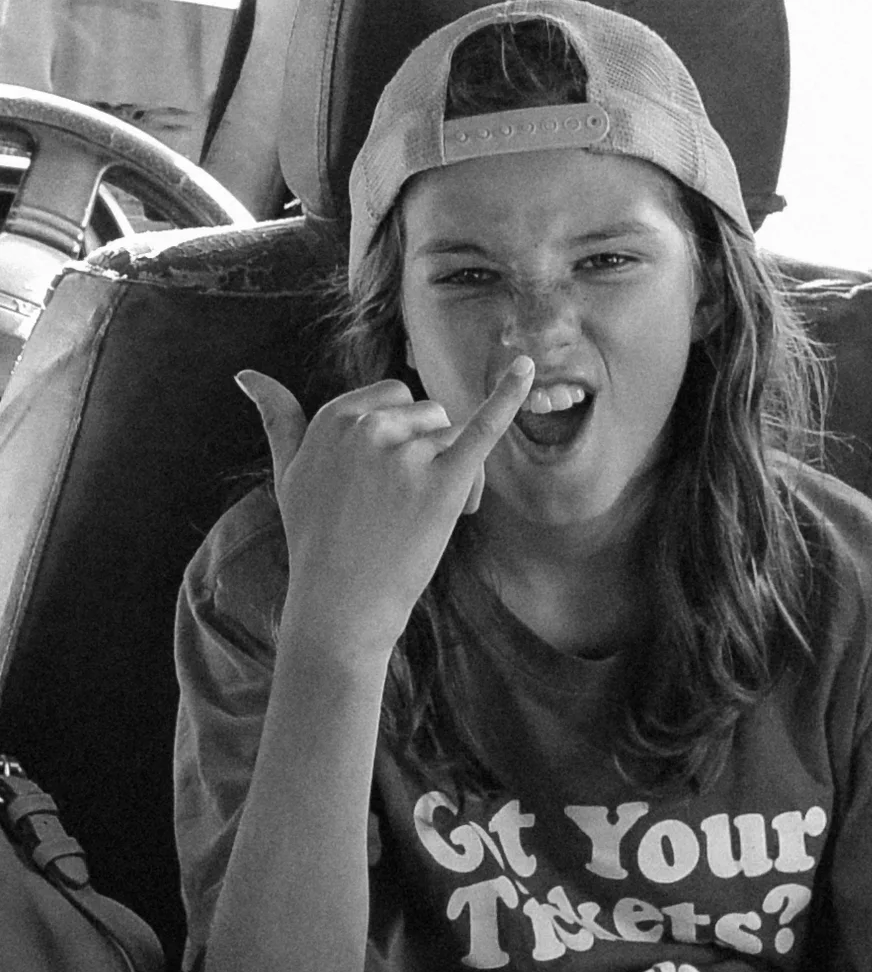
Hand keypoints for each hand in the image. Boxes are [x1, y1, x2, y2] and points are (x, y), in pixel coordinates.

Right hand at [237, 357, 533, 664]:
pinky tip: (526, 368)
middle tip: (405, 506)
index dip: (400, 438)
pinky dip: (508, 397)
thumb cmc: (316, 538)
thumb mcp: (288, 471)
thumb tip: (246, 374)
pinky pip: (483, 428)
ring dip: (454, 470)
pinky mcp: (444, 481)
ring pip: (454, 434)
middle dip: (429, 452)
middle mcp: (369, 427)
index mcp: (334, 417)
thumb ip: (278, 418)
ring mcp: (406, 452)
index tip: (382, 480)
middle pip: (428, 414)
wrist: (340, 603)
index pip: (393, 398)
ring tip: (428, 516)